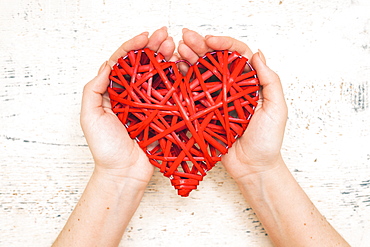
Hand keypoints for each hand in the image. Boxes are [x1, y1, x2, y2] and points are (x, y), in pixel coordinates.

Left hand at [80, 27, 175, 187]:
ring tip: (175, 47)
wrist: (124, 173)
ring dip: (166, 59)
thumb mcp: (90, 116)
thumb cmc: (105, 148)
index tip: (145, 36)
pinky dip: (176, 80)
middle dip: (153, 48)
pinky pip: (169, 94)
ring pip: (158, 76)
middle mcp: (131, 94)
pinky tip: (181, 68)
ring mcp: (148, 104)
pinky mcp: (162, 115)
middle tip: (165, 36)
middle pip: (143, 65)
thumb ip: (94, 89)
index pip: (123, 63)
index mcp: (113, 92)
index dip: (133, 47)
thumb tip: (107, 65)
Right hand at [178, 28, 287, 181]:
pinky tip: (176, 68)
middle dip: (201, 46)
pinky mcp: (204, 112)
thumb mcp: (276, 109)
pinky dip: (183, 79)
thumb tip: (258, 54)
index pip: (237, 55)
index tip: (210, 40)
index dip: (223, 44)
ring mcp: (216, 99)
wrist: (253, 167)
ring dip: (190, 58)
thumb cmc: (268, 141)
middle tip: (186, 36)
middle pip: (215, 60)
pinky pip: (193, 93)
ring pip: (202, 73)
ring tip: (178, 48)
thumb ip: (270, 81)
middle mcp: (231, 87)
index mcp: (249, 82)